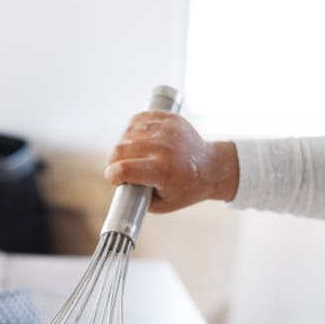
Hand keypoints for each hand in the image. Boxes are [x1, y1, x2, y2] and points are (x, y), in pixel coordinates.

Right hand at [104, 111, 237, 212]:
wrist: (212, 167)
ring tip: (129, 155)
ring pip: (126, 133)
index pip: (124, 169)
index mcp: (163, 171)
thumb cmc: (186, 189)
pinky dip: (132, 130)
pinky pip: (138, 119)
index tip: (114, 179)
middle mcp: (164, 148)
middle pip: (120, 149)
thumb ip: (137, 199)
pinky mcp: (169, 118)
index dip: (112, 175)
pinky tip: (136, 140)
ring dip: (122, 145)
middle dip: (112, 161)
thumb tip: (118, 187)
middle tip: (116, 168)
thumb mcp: (162, 205)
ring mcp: (167, 129)